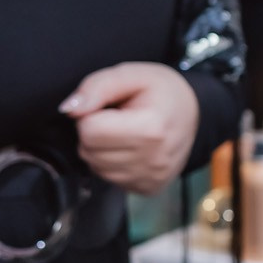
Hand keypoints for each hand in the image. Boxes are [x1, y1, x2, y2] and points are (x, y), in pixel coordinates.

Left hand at [62, 63, 200, 193]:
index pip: (89, 131)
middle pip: (89, 151)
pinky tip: (130, 148)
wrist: (193, 113)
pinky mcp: (148, 189)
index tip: (110, 108)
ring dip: (102, 149)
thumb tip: (69, 109)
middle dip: (94, 132)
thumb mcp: (131, 74)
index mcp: (150, 129)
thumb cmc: (162, 91)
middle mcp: (152, 160)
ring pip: (96, 167)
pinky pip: (110, 179)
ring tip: (124, 132)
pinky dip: (113, 163)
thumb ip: (96, 87)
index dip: (91, 114)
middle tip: (117, 119)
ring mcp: (151, 178)